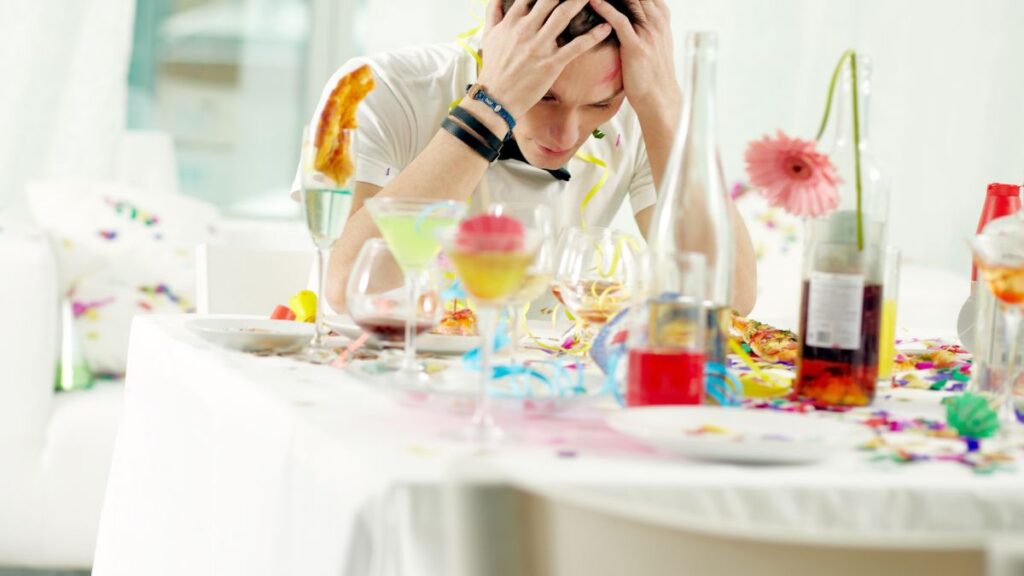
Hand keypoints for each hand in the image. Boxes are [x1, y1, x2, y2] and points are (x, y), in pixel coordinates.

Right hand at [477, 0, 612, 117]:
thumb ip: (495, 13)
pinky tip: (606, 27)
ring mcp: (539, 46)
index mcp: (512, 22)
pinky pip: (576, 46)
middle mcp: (525, 30)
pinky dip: (594, 35)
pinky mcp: (551, 64)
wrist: (496, 99)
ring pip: (563, 15)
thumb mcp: (489, 37)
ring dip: (580, 1)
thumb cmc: (494, 68)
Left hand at [588, 0, 679, 114]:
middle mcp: (657, 19)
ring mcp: (648, 32)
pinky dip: (605, 9)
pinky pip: (620, 21)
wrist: (659, 97)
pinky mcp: (637, 46)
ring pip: (629, 0)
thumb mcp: (652, 39)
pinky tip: (592, 1)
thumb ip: (643, 20)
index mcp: (660, 15)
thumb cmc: (650, 70)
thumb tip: (627, 9)